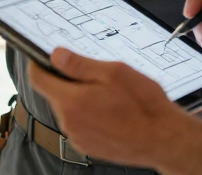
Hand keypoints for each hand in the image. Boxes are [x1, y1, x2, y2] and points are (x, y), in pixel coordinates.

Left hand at [28, 49, 186, 167]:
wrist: (163, 139)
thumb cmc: (144, 105)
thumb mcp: (114, 72)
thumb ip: (79, 64)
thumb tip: (55, 55)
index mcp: (72, 101)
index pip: (38, 79)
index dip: (38, 64)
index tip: (44, 57)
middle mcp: (69, 122)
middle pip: (55, 94)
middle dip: (68, 82)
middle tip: (97, 77)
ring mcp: (77, 137)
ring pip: (68, 109)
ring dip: (80, 99)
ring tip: (110, 97)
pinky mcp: (87, 146)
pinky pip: (78, 124)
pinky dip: (88, 115)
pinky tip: (111, 113)